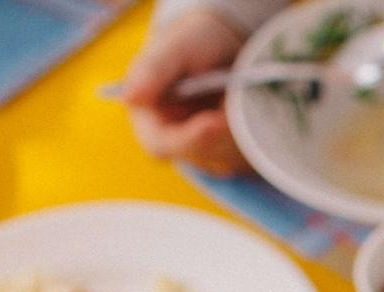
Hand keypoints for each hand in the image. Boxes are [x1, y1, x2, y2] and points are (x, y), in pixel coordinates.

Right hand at [121, 9, 250, 176]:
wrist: (226, 44)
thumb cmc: (194, 41)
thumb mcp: (177, 48)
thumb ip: (154, 70)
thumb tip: (130, 97)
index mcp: (148, 115)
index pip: (162, 143)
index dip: (190, 138)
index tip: (215, 122)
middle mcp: (172, 138)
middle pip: (197, 155)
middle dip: (223, 133)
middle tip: (242, 104)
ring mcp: (202, 149)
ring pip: (224, 159)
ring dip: (241, 133)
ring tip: (245, 95)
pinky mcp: (228, 153)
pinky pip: (245, 158)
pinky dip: (254, 137)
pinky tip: (252, 107)